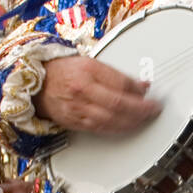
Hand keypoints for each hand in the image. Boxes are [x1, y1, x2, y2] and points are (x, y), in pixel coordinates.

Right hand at [33, 56, 160, 133]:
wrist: (39, 84)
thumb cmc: (64, 71)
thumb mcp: (90, 63)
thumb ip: (116, 75)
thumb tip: (140, 85)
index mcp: (87, 71)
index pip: (119, 82)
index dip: (139, 90)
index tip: (150, 92)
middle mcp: (82, 91)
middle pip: (118, 104)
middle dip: (141, 109)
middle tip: (154, 109)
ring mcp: (78, 109)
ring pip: (111, 120)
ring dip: (132, 122)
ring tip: (145, 119)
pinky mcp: (76, 122)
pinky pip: (101, 129)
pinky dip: (118, 129)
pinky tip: (128, 127)